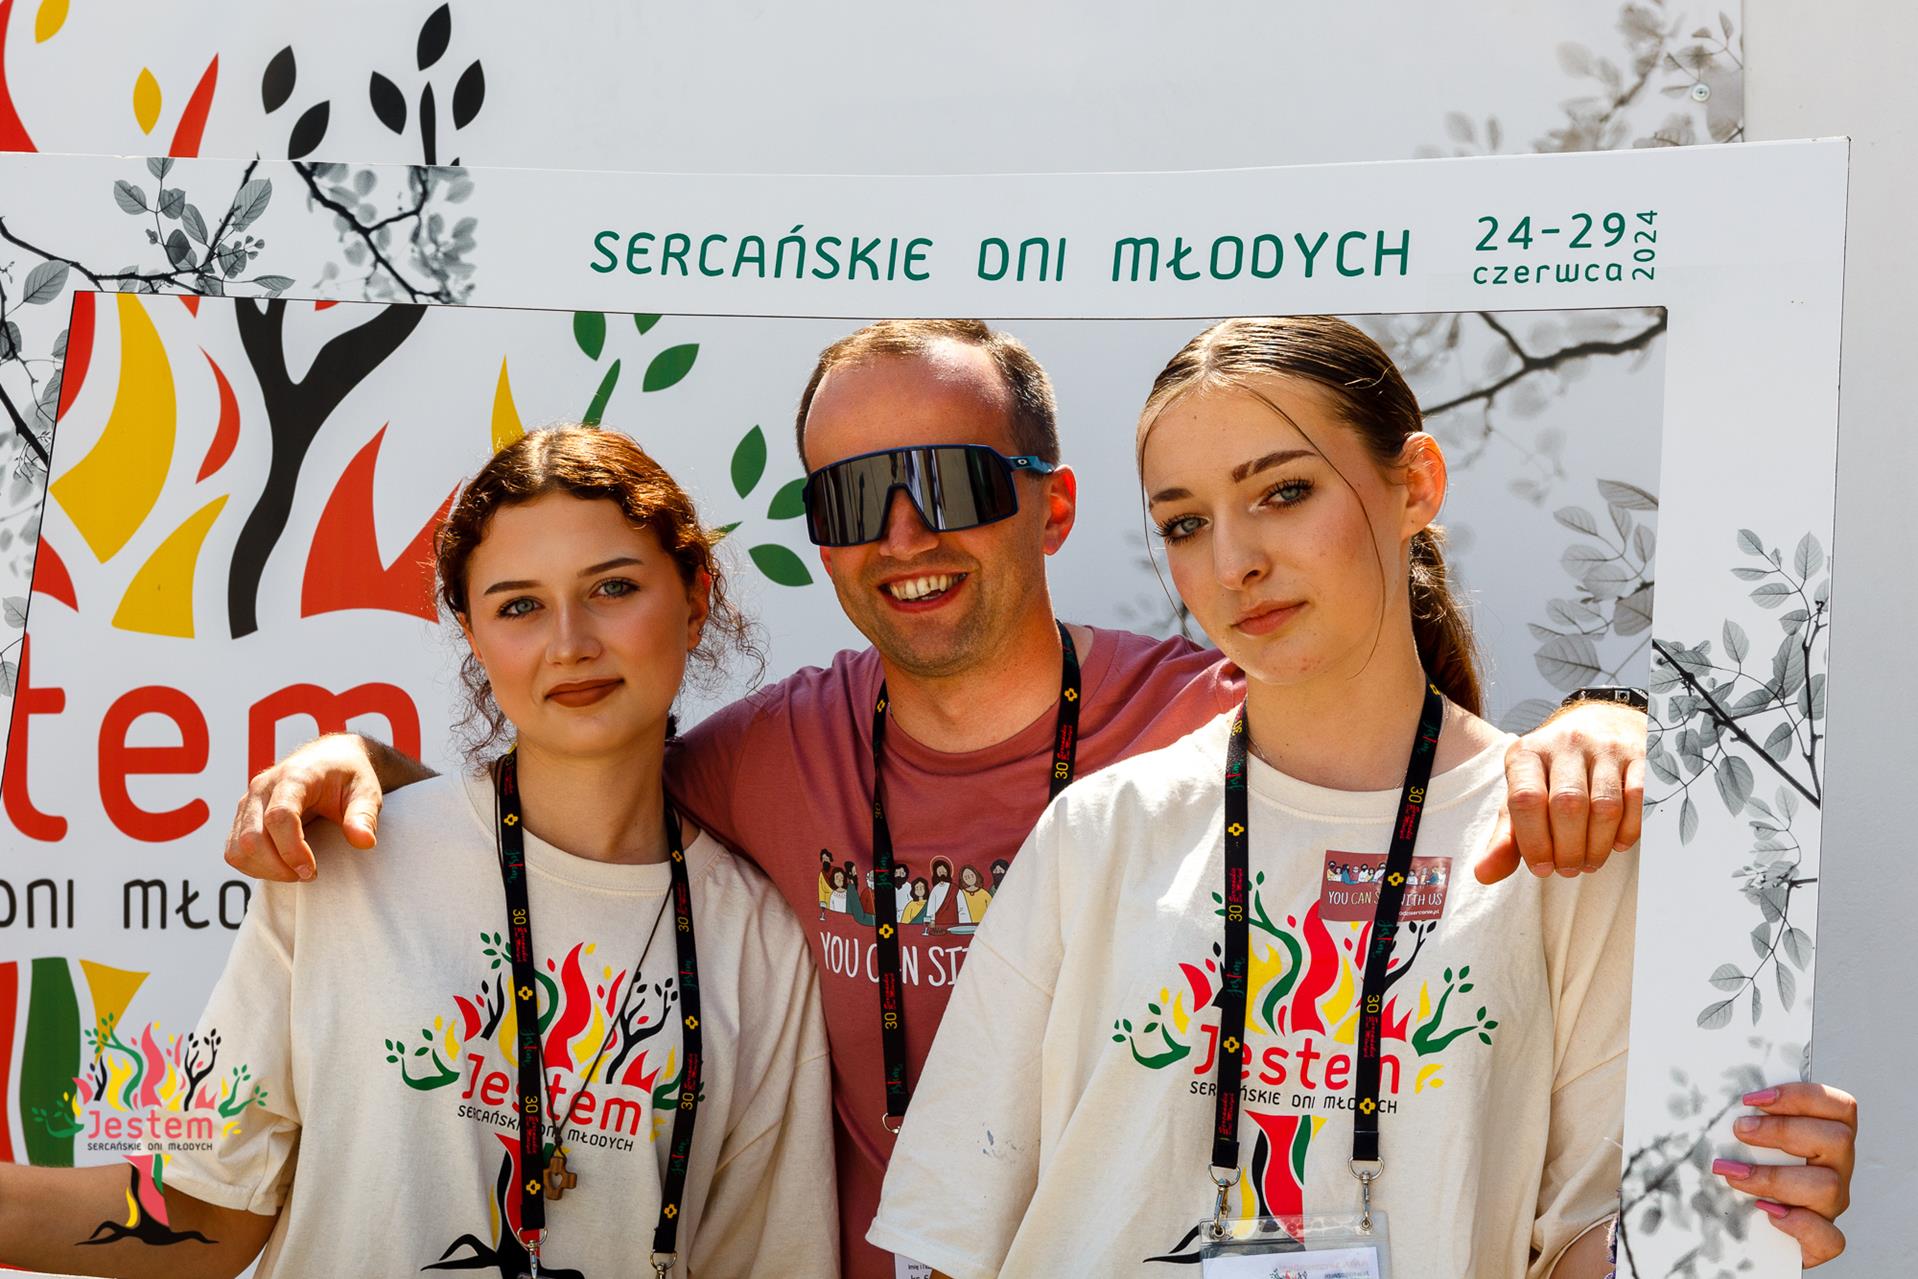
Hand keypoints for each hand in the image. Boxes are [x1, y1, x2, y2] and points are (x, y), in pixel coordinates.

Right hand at [224, 734, 384, 882]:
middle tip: (309, 874)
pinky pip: (234, 851)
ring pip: (238, 849)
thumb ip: (364, 815)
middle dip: (278, 867)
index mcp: (294, 777)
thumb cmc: (348, 775)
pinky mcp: (242, 816)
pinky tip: (281, 866)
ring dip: (265, 870)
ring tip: (296, 871)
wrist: (330, 758)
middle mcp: (263, 788)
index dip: (292, 851)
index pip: (279, 817)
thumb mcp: (367, 791)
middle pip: (252, 839)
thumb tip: (364, 841)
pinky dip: (254, 866)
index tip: (312, 871)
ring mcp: (248, 802)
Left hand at [1477, 701, 1645, 882]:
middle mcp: (1565, 743)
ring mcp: (1605, 746)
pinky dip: (1629, 830)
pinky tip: (1618, 844)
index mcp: (1527, 753)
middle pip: (1568, 805)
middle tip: (1568, 869)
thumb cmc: (1553, 772)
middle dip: (1569, 848)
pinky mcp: (1639, 754)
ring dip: (1598, 845)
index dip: (1534, 842)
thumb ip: (1506, 836)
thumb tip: (1484, 874)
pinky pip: (1638, 799)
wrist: (1600, 724)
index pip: (1526, 800)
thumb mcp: (1523, 795)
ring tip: (1589, 862)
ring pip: (1605, 806)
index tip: (1541, 868)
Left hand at [1712, 1082, 1854, 1266]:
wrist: (1747, 1227)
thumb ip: (1749, 1116)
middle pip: (1838, 1140)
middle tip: (1739, 1131)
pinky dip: (1801, 1225)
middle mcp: (1836, 1169)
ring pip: (1830, 1186)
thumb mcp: (1748, 1138)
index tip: (1752, 1099)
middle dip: (1782, 1130)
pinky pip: (1830, 1238)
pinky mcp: (1822, 1241)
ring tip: (1734, 1174)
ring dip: (1775, 1177)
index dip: (1801, 1096)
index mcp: (1826, 1138)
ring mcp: (1831, 1205)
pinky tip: (1769, 1214)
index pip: (1840, 1107)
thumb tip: (1718, 1096)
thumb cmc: (1745, 1170)